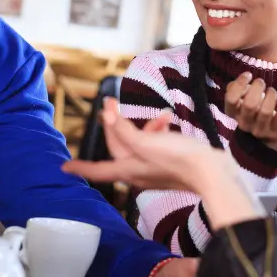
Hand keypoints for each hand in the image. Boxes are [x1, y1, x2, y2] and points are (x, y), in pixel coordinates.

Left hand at [64, 99, 264, 230]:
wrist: (212, 172)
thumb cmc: (178, 159)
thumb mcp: (146, 143)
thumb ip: (124, 131)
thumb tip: (107, 117)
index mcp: (129, 169)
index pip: (99, 168)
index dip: (81, 167)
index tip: (65, 167)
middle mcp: (139, 172)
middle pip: (119, 148)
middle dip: (116, 126)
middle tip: (110, 104)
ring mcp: (155, 169)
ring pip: (139, 144)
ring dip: (144, 126)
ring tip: (160, 115)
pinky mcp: (170, 165)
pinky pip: (155, 145)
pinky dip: (159, 132)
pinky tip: (168, 121)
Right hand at [225, 73, 276, 149]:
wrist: (263, 138)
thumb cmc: (252, 110)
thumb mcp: (240, 99)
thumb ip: (236, 88)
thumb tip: (243, 79)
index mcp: (233, 113)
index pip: (231, 98)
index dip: (240, 83)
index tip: (248, 75)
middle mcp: (244, 123)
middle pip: (250, 105)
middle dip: (258, 88)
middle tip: (261, 83)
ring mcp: (261, 130)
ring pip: (266, 111)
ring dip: (271, 95)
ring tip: (271, 92)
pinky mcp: (276, 132)